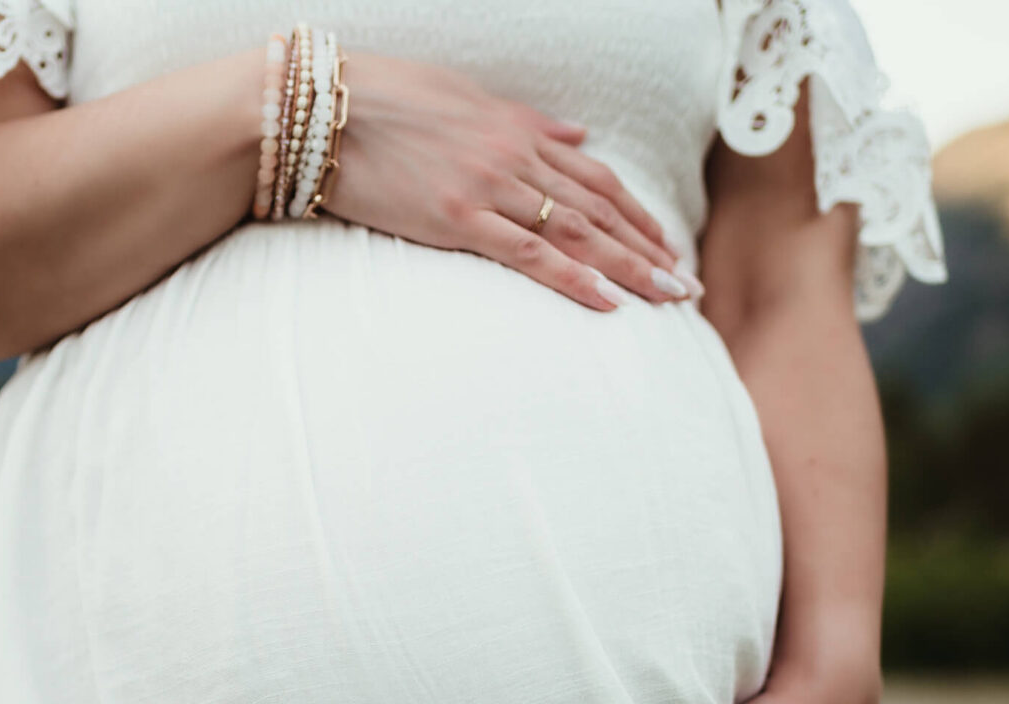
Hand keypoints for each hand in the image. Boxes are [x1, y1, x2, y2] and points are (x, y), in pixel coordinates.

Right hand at [326, 52, 702, 310]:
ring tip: (666, 298)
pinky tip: (607, 302)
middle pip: (599, 209)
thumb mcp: (464, 96)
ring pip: (577, 232)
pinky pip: (529, 253)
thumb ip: (524, 121)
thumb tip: (575, 135)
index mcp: (516, 129)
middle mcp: (513, 157)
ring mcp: (488, 186)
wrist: (321, 109)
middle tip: (686, 286)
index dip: (636, 215)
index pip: (594, 179)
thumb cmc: (382, 98)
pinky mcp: (457, 216)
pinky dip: (573, 278)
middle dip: (648, 249)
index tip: (666, 245)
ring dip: (627, 267)